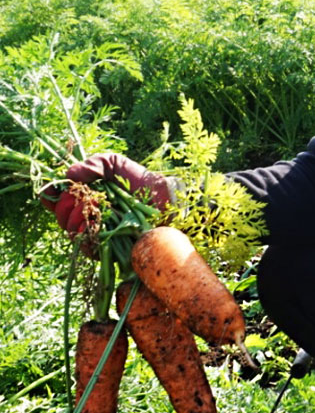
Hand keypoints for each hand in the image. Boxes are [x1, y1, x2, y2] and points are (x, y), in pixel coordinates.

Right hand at [41, 152, 170, 236]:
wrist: (166, 200)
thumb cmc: (141, 181)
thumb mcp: (115, 164)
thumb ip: (92, 164)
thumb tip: (69, 174)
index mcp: (84, 197)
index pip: (55, 200)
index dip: (51, 196)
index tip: (53, 191)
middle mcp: (87, 216)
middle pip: (60, 217)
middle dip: (66, 206)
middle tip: (84, 198)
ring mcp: (97, 233)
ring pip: (71, 231)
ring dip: (77, 218)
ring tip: (95, 208)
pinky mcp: (108, 249)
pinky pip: (87, 247)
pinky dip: (87, 235)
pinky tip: (96, 224)